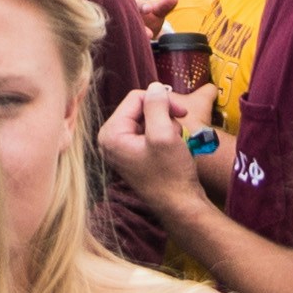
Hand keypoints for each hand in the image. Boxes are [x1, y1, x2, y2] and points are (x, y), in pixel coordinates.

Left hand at [98, 82, 220, 223]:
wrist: (180, 206)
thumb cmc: (170, 174)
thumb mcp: (164, 134)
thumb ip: (157, 106)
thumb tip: (155, 86)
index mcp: (111, 133)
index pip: (136, 97)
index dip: (161, 100)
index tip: (182, 111)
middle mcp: (111, 139)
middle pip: (140, 107)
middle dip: (164, 114)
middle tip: (180, 126)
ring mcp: (122, 148)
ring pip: (148, 118)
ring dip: (167, 124)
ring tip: (176, 141)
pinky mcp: (134, 154)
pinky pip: (150, 132)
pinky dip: (165, 135)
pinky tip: (174, 148)